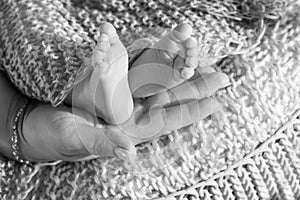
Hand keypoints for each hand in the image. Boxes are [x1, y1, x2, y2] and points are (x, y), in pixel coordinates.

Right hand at [20, 69, 228, 161]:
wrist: (36, 123)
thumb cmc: (54, 137)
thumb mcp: (77, 140)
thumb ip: (103, 145)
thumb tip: (128, 154)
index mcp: (128, 129)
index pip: (167, 119)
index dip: (191, 110)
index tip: (215, 101)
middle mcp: (131, 112)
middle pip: (170, 97)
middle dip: (196, 87)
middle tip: (221, 77)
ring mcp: (122, 98)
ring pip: (158, 81)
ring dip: (180, 71)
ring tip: (201, 62)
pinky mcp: (111, 85)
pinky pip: (138, 71)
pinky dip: (154, 62)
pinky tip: (169, 57)